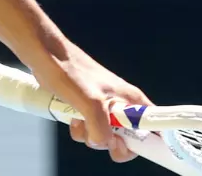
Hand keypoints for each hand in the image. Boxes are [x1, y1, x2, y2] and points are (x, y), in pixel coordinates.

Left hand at [28, 43, 152, 163]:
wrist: (47, 57)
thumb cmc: (70, 70)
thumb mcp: (90, 102)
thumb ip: (101, 127)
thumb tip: (103, 142)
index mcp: (131, 100)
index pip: (155, 127)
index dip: (147, 142)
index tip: (127, 144)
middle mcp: (122, 105)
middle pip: (129, 138)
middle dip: (112, 142)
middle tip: (100, 135)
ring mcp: (105, 108)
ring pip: (106, 137)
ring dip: (90, 135)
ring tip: (80, 119)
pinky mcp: (89, 110)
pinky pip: (90, 131)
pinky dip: (80, 130)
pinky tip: (72, 117)